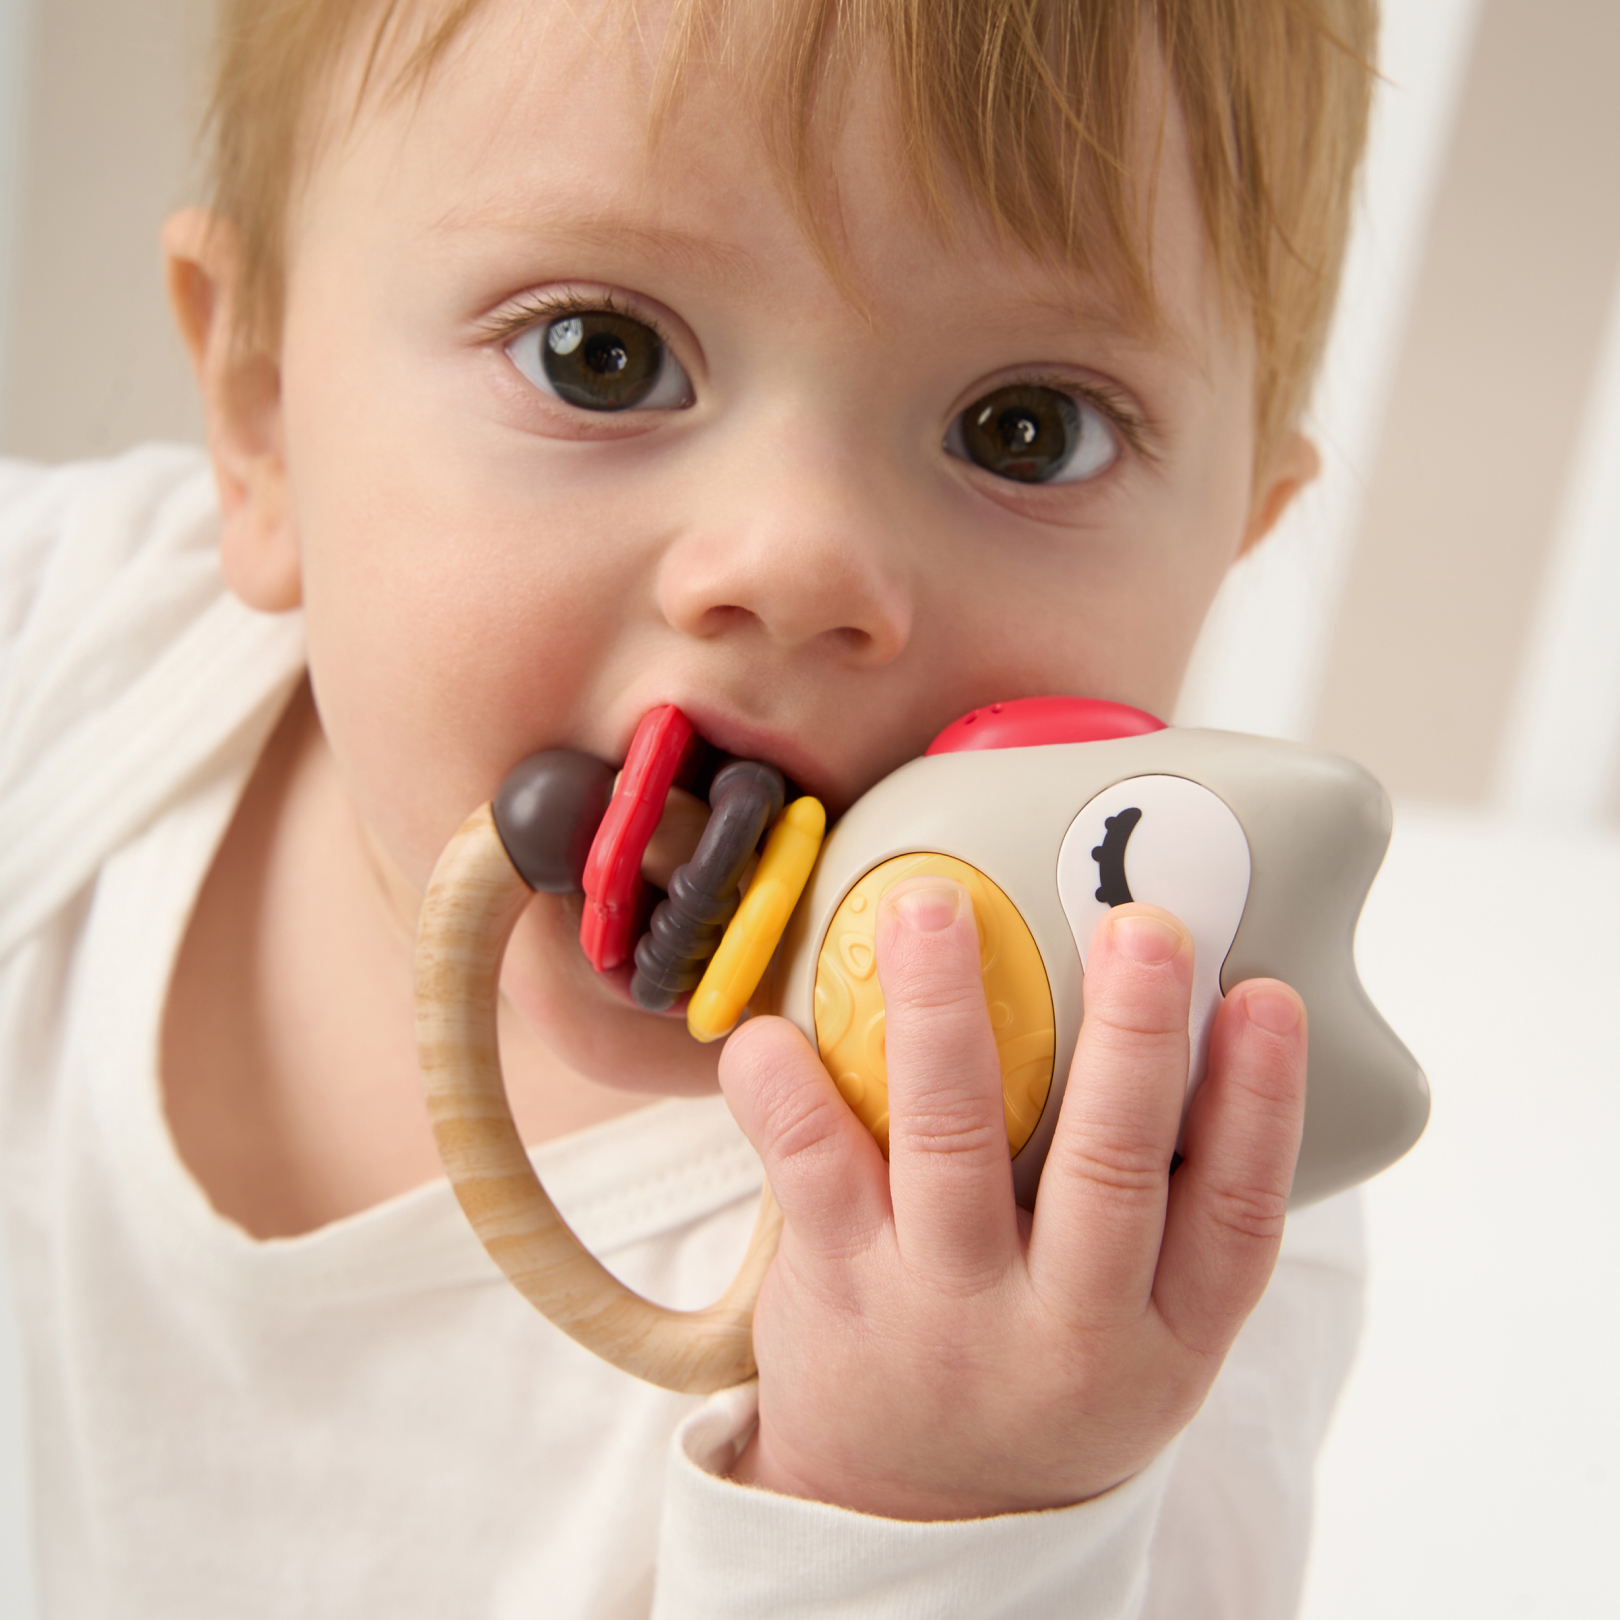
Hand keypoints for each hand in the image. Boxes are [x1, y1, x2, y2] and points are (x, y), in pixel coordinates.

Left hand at [719, 877, 1306, 1519]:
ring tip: (933, 912)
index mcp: (1164, 1336)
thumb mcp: (1138, 1335)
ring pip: (952, 1146)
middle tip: (1139, 926)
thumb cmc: (1042, 1380)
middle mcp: (1064, 1327)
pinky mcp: (839, 1288)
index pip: (1235, 1216)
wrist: (913, 1515)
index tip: (1266, 996)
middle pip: (1109, 1170)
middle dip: (1131, 1040)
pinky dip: (789, 1092)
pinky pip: (812, 1173)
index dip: (1262, 1103)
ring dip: (945, 1017)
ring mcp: (943, 1308)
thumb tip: (1168, 1020)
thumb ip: (1161, 1211)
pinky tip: (772, 1030)